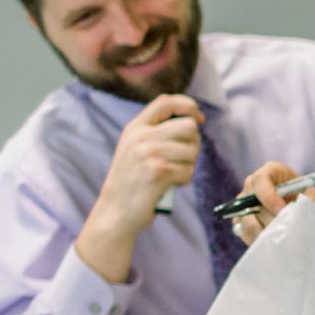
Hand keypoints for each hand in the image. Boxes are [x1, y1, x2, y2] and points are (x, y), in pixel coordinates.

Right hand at [74, 94, 201, 282]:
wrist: (115, 212)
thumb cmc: (132, 182)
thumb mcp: (135, 148)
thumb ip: (155, 132)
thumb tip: (193, 120)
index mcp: (135, 128)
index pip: (166, 102)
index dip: (189, 105)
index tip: (199, 118)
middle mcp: (141, 136)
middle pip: (189, 126)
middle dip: (194, 143)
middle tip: (183, 159)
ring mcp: (148, 153)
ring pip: (192, 150)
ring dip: (188, 165)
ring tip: (172, 175)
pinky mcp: (158, 172)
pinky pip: (188, 171)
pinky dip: (184, 180)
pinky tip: (169, 186)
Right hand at [229, 161, 314, 243]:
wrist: (303, 217)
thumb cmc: (309, 203)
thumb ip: (310, 202)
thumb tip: (298, 211)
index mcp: (271, 172)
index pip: (260, 179)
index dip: (268, 196)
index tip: (282, 211)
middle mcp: (253, 185)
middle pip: (249, 201)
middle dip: (268, 219)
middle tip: (284, 230)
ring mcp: (244, 203)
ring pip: (245, 219)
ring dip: (263, 231)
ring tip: (281, 238)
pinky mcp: (241, 220)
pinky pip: (243, 231)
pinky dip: (257, 239)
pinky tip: (272, 242)